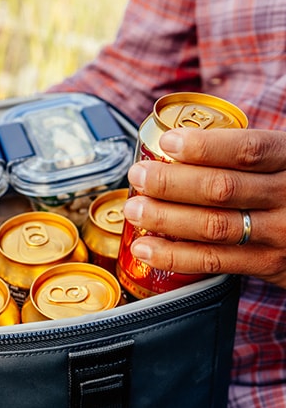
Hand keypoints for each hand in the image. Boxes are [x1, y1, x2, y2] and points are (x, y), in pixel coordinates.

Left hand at [123, 127, 285, 288]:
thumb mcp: (283, 161)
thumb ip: (247, 154)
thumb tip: (177, 143)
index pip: (248, 150)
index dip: (204, 147)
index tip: (168, 142)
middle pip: (222, 189)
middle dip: (171, 182)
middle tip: (139, 175)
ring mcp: (279, 234)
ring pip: (214, 226)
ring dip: (166, 219)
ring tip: (136, 210)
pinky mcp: (268, 265)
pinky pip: (215, 262)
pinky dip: (175, 256)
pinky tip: (146, 248)